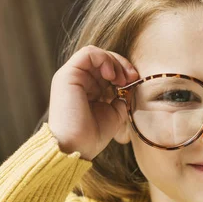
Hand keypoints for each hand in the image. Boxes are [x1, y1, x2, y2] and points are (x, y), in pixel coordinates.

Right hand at [48, 45, 137, 159]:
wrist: (77, 147)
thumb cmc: (92, 136)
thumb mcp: (113, 114)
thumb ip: (120, 99)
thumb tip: (128, 88)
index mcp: (88, 89)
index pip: (107, 70)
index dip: (123, 71)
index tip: (134, 81)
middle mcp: (79, 80)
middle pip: (103, 60)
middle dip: (122, 65)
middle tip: (132, 77)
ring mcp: (72, 76)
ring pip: (96, 54)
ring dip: (114, 62)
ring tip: (122, 78)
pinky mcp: (67, 75)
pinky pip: (88, 54)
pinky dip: (104, 59)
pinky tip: (112, 75)